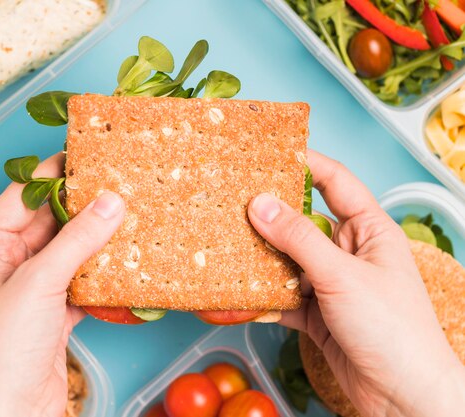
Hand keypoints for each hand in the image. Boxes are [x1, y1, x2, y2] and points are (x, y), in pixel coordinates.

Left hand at [0, 153, 124, 416]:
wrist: (12, 416)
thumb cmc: (4, 352)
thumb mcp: (39, 284)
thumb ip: (76, 240)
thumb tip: (110, 201)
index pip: (21, 198)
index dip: (52, 174)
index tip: (86, 156)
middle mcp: (7, 266)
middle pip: (49, 223)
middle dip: (81, 206)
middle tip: (118, 184)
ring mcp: (32, 290)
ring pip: (68, 252)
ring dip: (95, 239)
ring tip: (128, 215)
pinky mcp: (54, 313)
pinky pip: (80, 280)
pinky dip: (101, 272)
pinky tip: (124, 260)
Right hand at [248, 151, 464, 416]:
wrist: (403, 397)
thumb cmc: (392, 330)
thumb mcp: (342, 276)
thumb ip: (299, 239)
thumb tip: (260, 203)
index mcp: (369, 230)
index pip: (335, 183)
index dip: (305, 163)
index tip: (268, 154)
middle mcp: (348, 252)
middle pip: (302, 222)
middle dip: (269, 216)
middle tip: (232, 202)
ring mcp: (331, 283)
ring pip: (287, 261)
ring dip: (259, 259)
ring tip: (224, 245)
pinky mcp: (316, 313)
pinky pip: (282, 296)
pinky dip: (261, 297)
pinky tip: (235, 295)